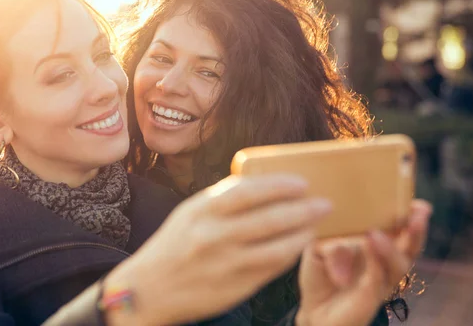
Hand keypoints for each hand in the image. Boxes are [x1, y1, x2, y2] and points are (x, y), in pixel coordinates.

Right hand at [106, 174, 332, 325]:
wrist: (148, 290)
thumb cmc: (173, 244)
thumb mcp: (190, 212)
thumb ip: (222, 199)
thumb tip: (263, 184)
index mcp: (200, 210)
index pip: (247, 191)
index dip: (279, 185)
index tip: (301, 182)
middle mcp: (212, 236)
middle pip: (269, 219)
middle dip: (303, 209)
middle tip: (324, 203)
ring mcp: (224, 264)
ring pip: (276, 248)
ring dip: (303, 234)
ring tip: (316, 225)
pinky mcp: (234, 288)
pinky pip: (271, 269)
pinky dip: (289, 255)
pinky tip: (299, 246)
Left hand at [296, 199, 431, 325]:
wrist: (313, 307)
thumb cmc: (321, 271)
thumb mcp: (319, 246)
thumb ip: (332, 239)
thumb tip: (347, 241)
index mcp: (377, 245)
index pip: (401, 230)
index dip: (413, 218)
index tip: (419, 205)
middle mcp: (385, 263)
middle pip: (410, 247)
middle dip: (415, 230)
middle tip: (417, 213)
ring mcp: (381, 281)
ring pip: (399, 265)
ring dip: (391, 248)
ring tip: (375, 233)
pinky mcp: (371, 298)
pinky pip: (377, 279)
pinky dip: (373, 263)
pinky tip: (367, 248)